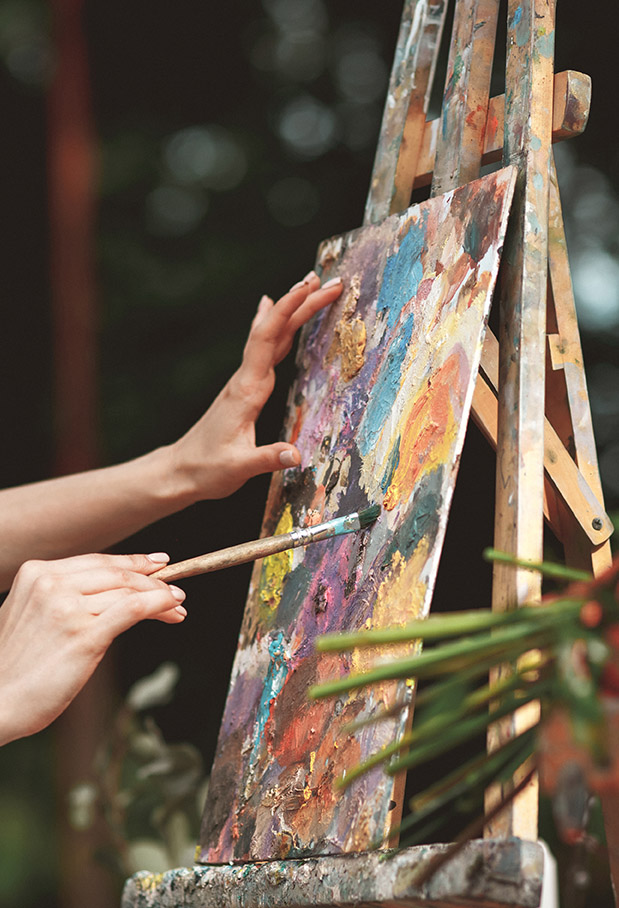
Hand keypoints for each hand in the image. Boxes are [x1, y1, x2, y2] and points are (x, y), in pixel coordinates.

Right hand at [0, 553, 185, 744]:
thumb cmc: (13, 666)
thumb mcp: (29, 614)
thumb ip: (60, 597)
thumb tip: (106, 593)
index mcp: (37, 573)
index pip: (99, 562)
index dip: (133, 562)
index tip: (158, 563)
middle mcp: (52, 585)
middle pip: (118, 574)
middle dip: (154, 581)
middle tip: (175, 590)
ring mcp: (68, 609)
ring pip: (129, 591)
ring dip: (160, 596)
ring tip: (177, 606)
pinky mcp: (84, 636)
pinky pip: (132, 609)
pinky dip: (158, 605)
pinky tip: (172, 610)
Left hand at [168, 270, 341, 500]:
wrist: (180, 471)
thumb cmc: (207, 470)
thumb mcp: (238, 468)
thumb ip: (267, 459)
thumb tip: (296, 455)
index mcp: (246, 391)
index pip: (268, 339)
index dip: (288, 310)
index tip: (309, 286)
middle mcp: (245, 379)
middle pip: (275, 331)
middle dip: (302, 304)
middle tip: (330, 282)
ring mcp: (244, 382)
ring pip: (271, 337)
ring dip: (292, 311)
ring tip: (311, 286)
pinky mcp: (245, 389)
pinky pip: (264, 349)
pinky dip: (275, 327)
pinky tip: (270, 311)